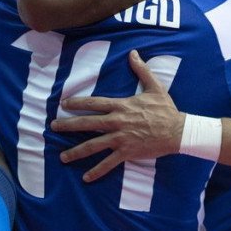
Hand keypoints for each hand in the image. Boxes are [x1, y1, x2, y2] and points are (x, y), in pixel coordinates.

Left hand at [51, 50, 185, 182]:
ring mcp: (121, 138)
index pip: (94, 103)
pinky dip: (97, 171)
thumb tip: (133, 53)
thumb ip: (142, 70)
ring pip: (93, 145)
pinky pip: (108, 163)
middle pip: (88, 123)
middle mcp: (117, 122)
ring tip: (63, 157)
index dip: (77, 103)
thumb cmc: (166, 109)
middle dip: (68, 125)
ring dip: (76, 151)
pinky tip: (86, 177)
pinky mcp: (127, 152)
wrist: (177, 131)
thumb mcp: (155, 87)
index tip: (63, 104)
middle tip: (53, 126)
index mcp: (122, 106)